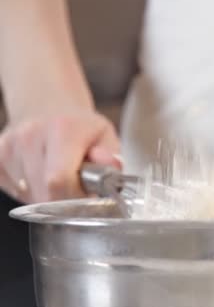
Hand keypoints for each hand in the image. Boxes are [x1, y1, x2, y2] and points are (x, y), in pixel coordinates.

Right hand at [0, 111, 121, 202]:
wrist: (48, 107)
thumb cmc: (81, 128)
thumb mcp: (105, 136)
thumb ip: (110, 156)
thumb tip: (110, 166)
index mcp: (62, 129)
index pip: (60, 180)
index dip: (75, 196)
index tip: (87, 193)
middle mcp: (30, 135)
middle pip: (44, 193)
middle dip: (64, 199)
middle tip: (76, 185)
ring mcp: (9, 146)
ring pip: (29, 195)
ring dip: (47, 195)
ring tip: (57, 174)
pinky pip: (14, 191)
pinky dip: (31, 191)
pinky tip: (41, 174)